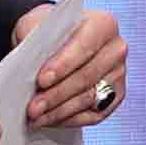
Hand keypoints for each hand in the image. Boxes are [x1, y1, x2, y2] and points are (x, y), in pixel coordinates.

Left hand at [23, 5, 128, 129]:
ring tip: (36, 117)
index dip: (64, 65)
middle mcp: (116, 49)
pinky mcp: (115, 96)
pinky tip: (49, 119)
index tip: (42, 80)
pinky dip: (68, 119)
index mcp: (103, 24)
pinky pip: (93, 114)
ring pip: (89, 98)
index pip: (85, 46)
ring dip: (59, 111)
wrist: (55, 44)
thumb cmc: (47, 34)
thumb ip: (33, 40)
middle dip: (57, 95)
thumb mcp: (34, 26)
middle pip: (87, 76)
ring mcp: (118, 74)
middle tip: (33, 108)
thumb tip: (27, 65)